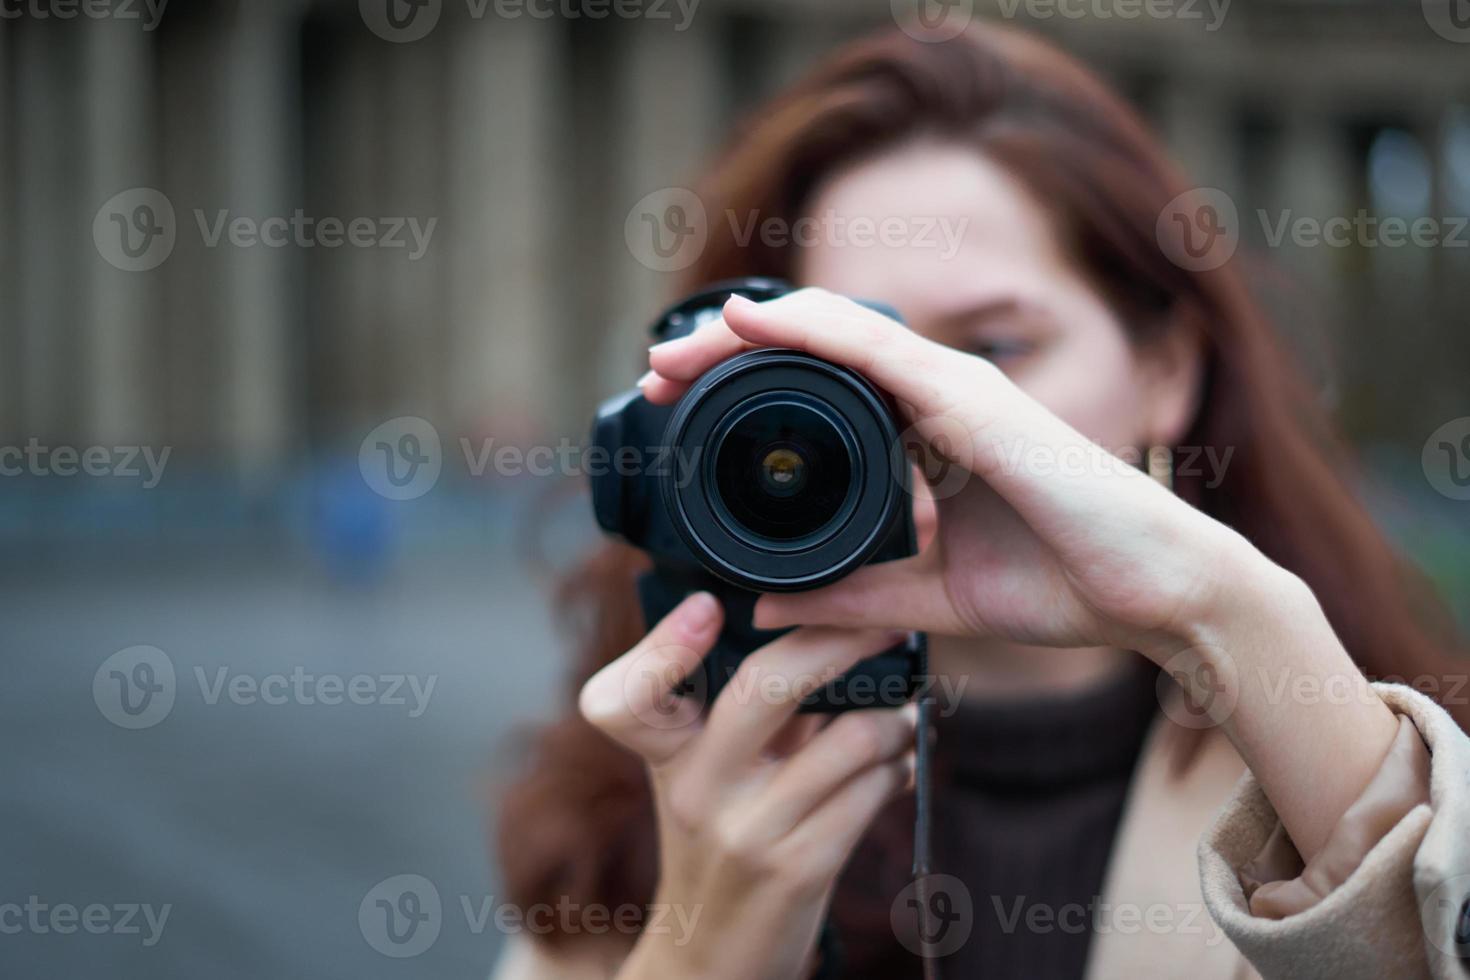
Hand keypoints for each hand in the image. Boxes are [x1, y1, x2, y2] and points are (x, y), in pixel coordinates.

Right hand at [580, 593, 916, 979]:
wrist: (713, 960)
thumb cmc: (724, 845)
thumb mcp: (713, 777)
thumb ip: (754, 711)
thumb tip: (828, 631)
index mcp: (666, 756)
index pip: (629, 696)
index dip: (662, 647)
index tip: (705, 606)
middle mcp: (695, 789)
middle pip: (763, 688)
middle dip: (839, 643)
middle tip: (885, 625)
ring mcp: (745, 831)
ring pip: (846, 739)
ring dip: (892, 719)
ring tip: (901, 715)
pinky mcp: (797, 868)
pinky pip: (871, 792)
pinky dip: (899, 767)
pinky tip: (900, 765)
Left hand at [644, 287, 1399, 861]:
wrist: (1156, 597)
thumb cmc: (1065, 586)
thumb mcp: (927, 599)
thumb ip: (849, 599)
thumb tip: (760, 607)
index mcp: (926, 439)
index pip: (819, 396)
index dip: (746, 393)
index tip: (679, 411)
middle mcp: (937, 401)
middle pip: (814, 357)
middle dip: (727, 359)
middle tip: (657, 375)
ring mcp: (958, 392)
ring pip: (835, 339)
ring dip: (749, 337)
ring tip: (679, 350)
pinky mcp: (976, 403)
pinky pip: (879, 351)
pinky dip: (811, 331)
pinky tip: (754, 323)